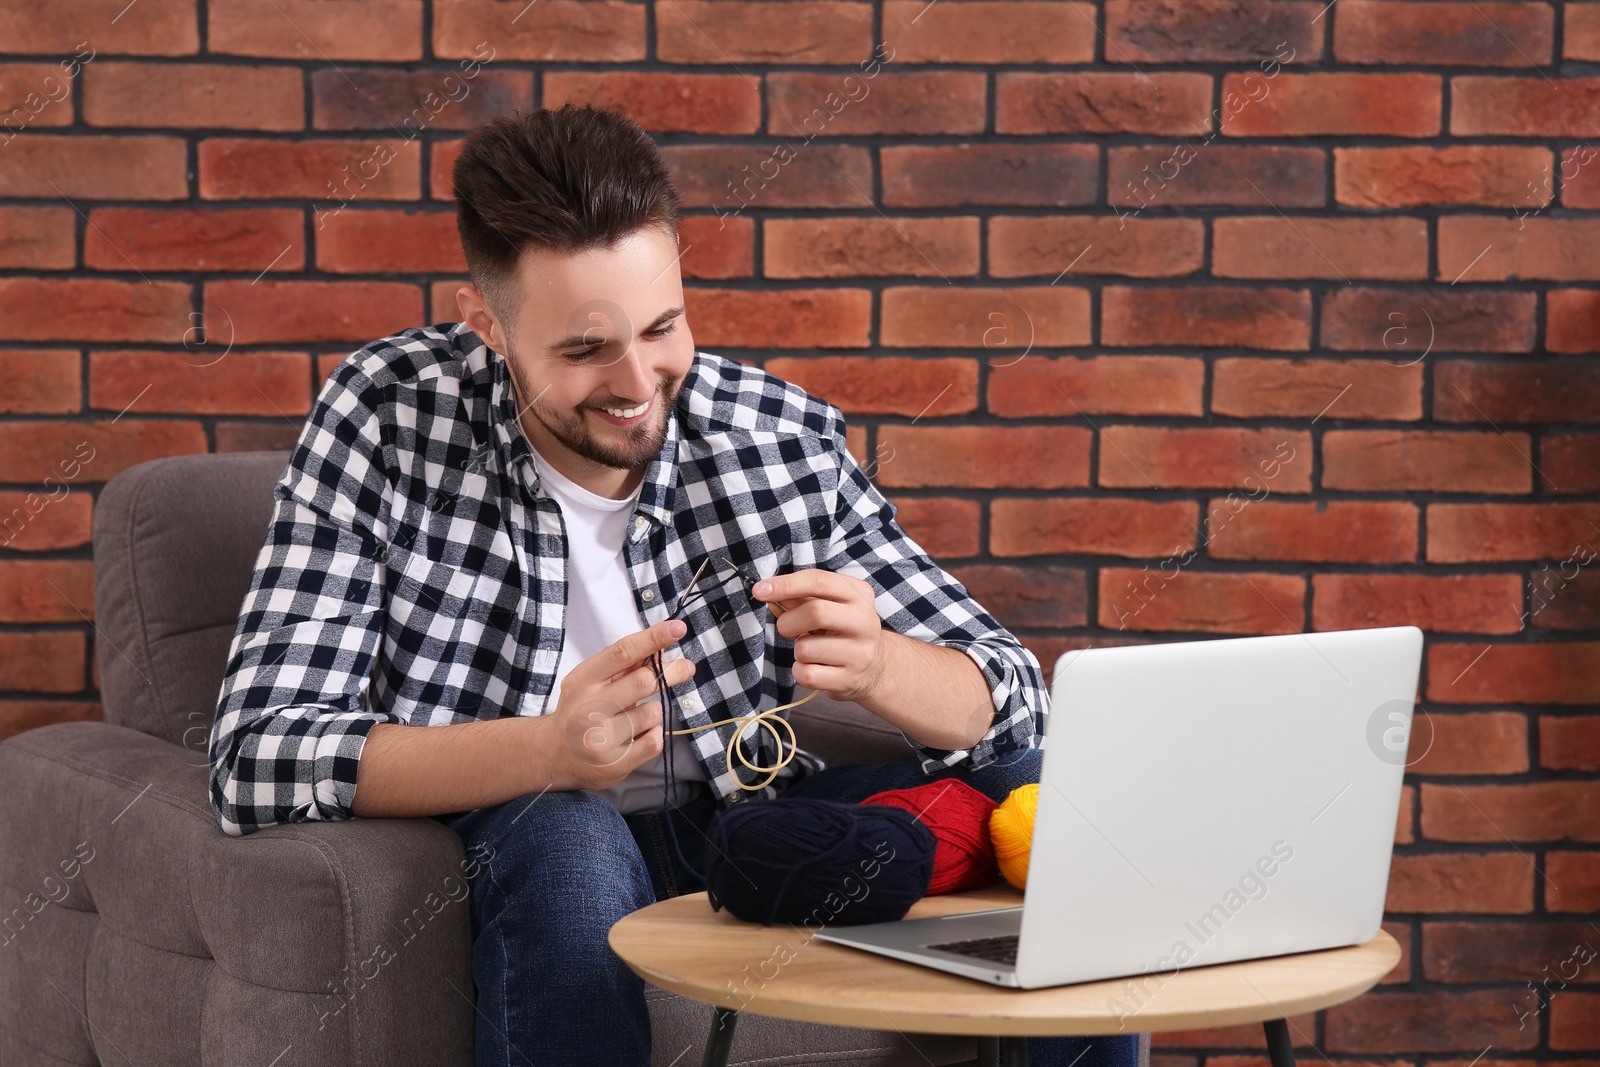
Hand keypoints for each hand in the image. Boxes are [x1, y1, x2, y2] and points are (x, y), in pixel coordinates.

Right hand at [544, 619, 695, 790]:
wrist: (553, 755)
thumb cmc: (579, 709)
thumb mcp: (591, 681)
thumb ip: (622, 665)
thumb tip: (660, 644)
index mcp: (582, 681)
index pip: (622, 653)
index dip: (653, 638)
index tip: (678, 628)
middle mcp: (588, 708)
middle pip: (643, 681)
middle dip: (672, 672)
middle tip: (687, 667)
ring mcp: (601, 739)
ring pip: (653, 713)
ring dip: (653, 711)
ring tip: (636, 717)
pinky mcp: (615, 764)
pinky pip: (655, 740)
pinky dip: (653, 734)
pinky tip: (638, 735)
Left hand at [752, 568, 885, 703]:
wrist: (874, 668)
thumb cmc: (842, 630)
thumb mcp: (828, 607)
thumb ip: (799, 598)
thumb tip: (768, 594)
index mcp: (858, 594)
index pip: (818, 581)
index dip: (785, 584)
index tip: (759, 590)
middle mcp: (864, 621)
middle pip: (815, 612)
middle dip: (789, 622)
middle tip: (786, 628)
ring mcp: (860, 653)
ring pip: (806, 649)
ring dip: (797, 650)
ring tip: (810, 651)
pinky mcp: (849, 680)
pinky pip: (806, 674)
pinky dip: (800, 671)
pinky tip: (815, 668)